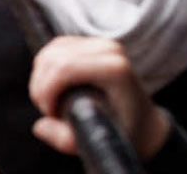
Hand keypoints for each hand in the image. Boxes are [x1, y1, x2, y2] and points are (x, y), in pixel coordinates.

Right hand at [28, 36, 168, 160]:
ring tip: (51, 102)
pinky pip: (52, 49)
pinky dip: (45, 70)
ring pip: (49, 53)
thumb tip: (42, 127)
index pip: (63, 68)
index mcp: (116, 70)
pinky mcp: (87, 42)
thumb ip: (68, 140)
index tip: (52, 114)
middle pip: (52, 58)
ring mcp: (99, 43)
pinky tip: (53, 89)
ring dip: (40, 79)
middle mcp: (109, 50)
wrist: (146, 123)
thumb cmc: (128, 133)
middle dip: (41, 87)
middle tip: (50, 112)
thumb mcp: (102, 144)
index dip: (47, 91)